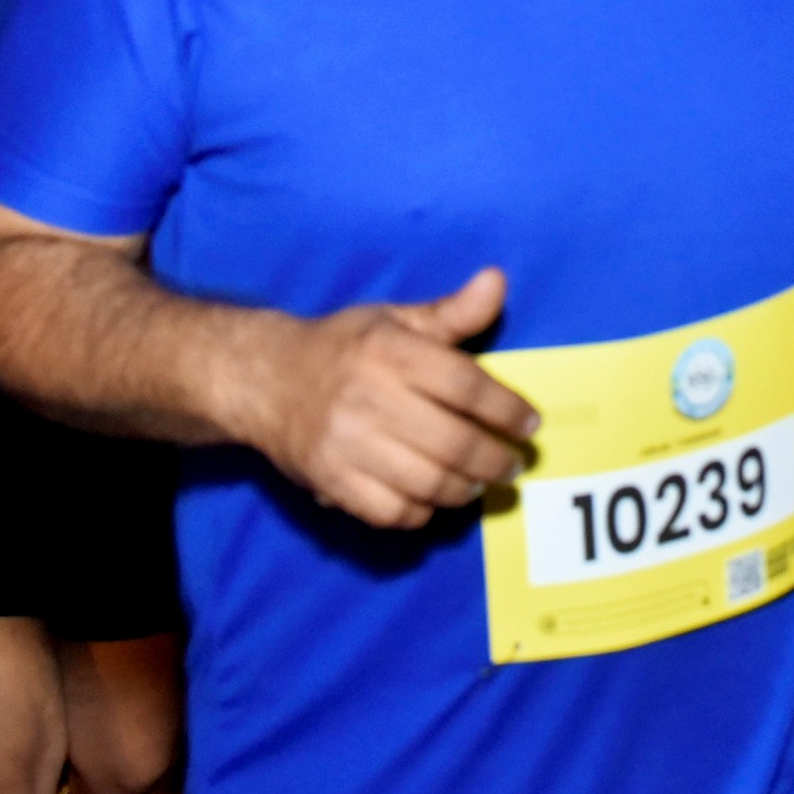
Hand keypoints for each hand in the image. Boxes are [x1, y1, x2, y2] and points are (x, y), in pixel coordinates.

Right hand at [247, 268, 538, 528]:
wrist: (264, 380)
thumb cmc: (344, 348)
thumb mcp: (395, 320)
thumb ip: (452, 312)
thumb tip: (497, 281)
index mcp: (390, 352)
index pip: (466, 386)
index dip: (506, 410)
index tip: (530, 425)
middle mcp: (369, 398)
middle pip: (454, 442)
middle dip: (495, 460)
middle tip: (512, 466)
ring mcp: (348, 445)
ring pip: (428, 483)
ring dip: (464, 489)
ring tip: (477, 483)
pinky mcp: (331, 480)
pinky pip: (392, 512)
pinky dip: (421, 512)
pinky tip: (431, 498)